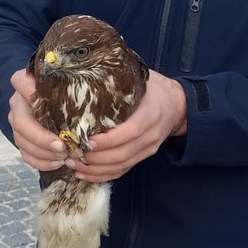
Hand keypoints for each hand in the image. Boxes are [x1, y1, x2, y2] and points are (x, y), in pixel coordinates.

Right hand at [8, 68, 67, 171]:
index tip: (49, 104)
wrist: (67, 104)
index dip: (30, 93)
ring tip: (64, 156)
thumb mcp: (75, 84)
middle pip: (21, 122)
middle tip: (62, 147)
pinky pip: (25, 154)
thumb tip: (95, 95)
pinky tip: (58, 163)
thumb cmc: (73, 92)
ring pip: (22, 141)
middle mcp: (18, 102)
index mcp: (26, 82)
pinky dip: (41, 162)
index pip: (20, 82)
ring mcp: (18, 121)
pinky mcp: (22, 139)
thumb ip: (77, 87)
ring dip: (43, 153)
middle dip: (41, 138)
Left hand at [65, 70, 186, 183]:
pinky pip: (123, 170)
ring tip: (72, 164)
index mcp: (150, 113)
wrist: (178, 105)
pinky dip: (103, 175)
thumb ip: (118, 81)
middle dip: (95, 159)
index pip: (130, 132)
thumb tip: (86, 72)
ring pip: (121, 165)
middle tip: (70, 154)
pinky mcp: (144, 156)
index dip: (108, 140)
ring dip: (95, 170)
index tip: (86, 141)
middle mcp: (150, 134)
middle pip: (123, 154)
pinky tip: (84, 173)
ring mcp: (148, 148)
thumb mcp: (140, 80)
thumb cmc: (154, 89)